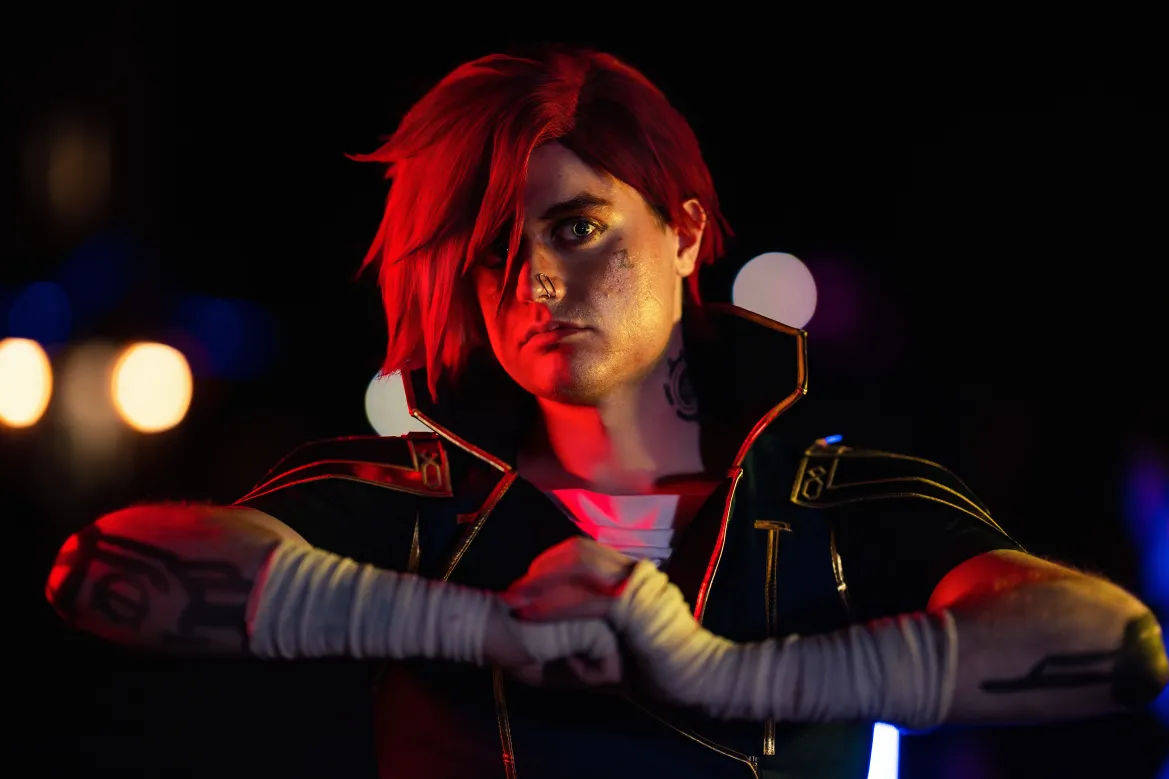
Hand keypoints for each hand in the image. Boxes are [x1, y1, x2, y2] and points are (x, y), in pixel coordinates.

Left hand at [506, 538, 727, 708]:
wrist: (700, 677)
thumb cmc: (662, 665)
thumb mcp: (623, 640)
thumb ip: (593, 630)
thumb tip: (555, 631)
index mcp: (632, 573)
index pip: (584, 550)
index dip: (551, 560)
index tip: (526, 580)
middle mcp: (633, 570)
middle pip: (577, 551)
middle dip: (541, 567)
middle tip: (514, 589)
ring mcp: (635, 585)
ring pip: (578, 566)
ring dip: (541, 582)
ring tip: (516, 599)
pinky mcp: (632, 606)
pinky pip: (585, 598)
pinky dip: (553, 605)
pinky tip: (531, 615)